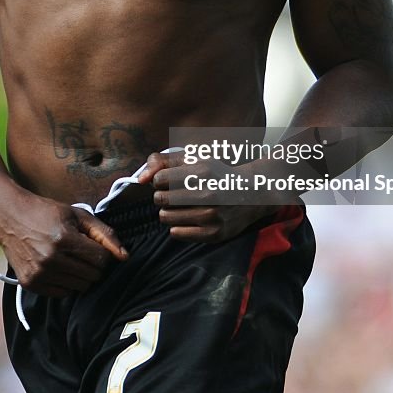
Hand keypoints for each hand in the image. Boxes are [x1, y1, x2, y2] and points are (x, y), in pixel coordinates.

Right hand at [0, 190, 127, 296]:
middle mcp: (51, 259)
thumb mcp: (78, 214)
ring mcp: (39, 274)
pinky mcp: (30, 283)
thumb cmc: (47, 212)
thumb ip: (104, 234)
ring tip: (69, 257)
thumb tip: (125, 257)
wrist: (9, 216)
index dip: (103, 253)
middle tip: (82, 251)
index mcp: (64, 239)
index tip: (94, 245)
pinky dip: (66, 282)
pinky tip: (58, 266)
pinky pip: (63, 294)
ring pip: (80, 287)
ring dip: (81, 274)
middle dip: (94, 264)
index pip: (102, 260)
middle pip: (93, 276)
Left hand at [138, 150, 269, 241]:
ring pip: (165, 218)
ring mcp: (211, 216)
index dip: (160, 180)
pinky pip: (176, 234)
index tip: (169, 181)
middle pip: (160, 199)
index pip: (158, 179)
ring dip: (168, 212)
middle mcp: (208, 193)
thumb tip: (140, 178)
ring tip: (182, 207)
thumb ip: (164, 161)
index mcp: (202, 171)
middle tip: (175, 195)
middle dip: (163, 196)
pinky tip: (189, 219)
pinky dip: (177, 227)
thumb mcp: (195, 158)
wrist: (252, 194)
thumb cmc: (217, 174)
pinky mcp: (213, 234)